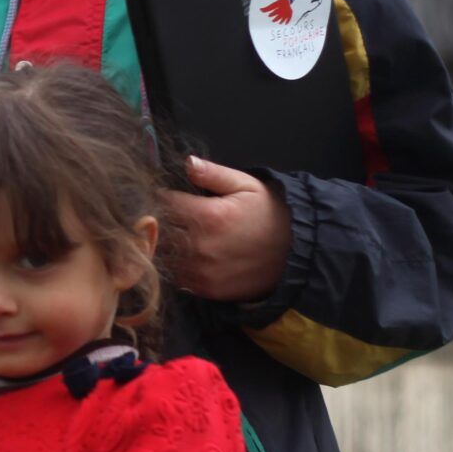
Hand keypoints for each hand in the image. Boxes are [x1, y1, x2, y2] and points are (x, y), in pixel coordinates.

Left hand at [161, 156, 291, 301]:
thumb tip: (187, 162)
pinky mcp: (205, 289)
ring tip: (175, 235)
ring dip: (163, 245)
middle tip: (164, 216)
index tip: (162, 195)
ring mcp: (202, 270)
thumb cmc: (269, 214)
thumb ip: (213, 174)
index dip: (159, 197)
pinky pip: (176, 276)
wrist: (295, 253)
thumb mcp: (247, 186)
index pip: (163, 203)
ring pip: (164, 256)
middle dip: (158, 221)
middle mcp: (201, 245)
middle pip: (159, 232)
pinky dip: (175, 265)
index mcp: (209, 216)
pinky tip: (185, 255)